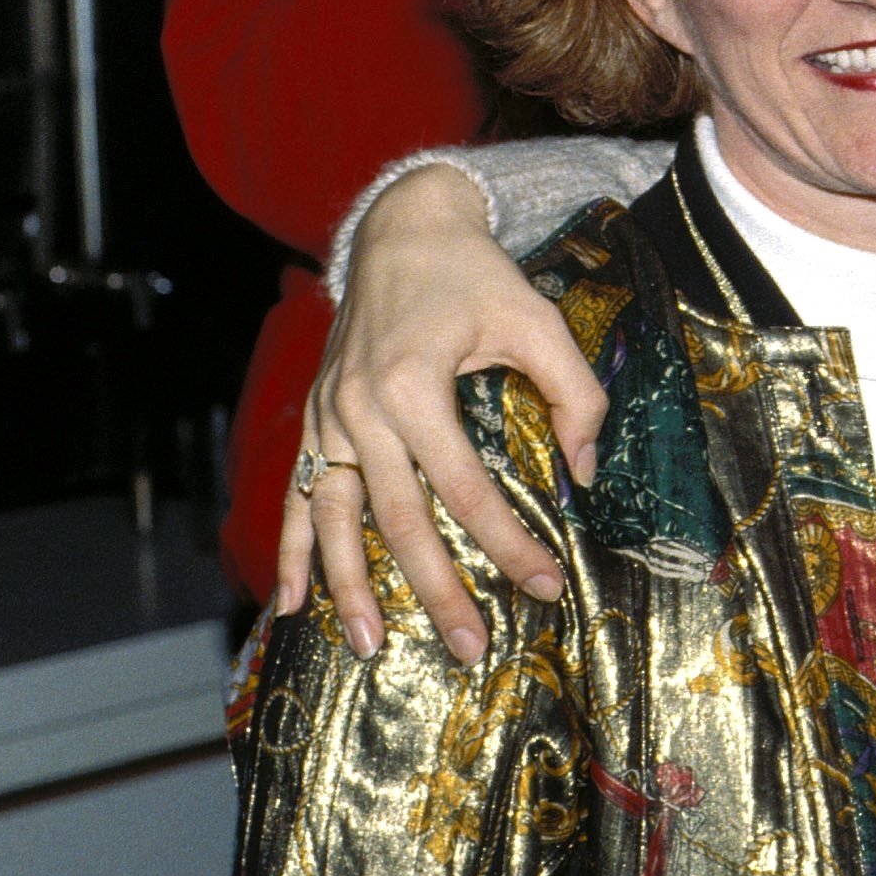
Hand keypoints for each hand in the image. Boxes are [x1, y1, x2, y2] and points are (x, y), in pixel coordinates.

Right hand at [276, 165, 605, 664]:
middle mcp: (358, 408)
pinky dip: (291, 550)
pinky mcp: (313, 419)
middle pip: (399, 518)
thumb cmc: (475, 277)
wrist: (402, 229)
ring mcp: (327, 417)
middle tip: (468, 646)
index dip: (508, 543)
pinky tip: (290, 603)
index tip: (546, 585)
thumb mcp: (537, 321)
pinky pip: (297, 494)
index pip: (465, 488)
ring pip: (334, 518)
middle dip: (436, 588)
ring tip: (373, 646)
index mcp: (413, 385)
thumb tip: (585, 472)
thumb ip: (574, 394)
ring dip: (350, 587)